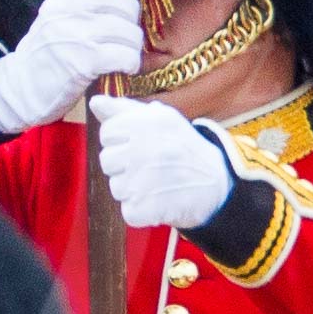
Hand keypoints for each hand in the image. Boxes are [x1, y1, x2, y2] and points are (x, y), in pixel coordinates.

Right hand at [0, 0, 143, 132]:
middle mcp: (63, 10)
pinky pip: (124, 55)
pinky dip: (131, 62)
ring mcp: (73, 36)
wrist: (22, 88)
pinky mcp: (82, 64)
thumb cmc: (46, 51)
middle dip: (131, 14)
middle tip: (126, 28)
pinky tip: (126, 66)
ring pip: (126, 28)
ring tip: (126, 51)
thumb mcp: (55, 15)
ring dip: (133, 43)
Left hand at [89, 95, 232, 228]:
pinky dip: (141, 211)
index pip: (107, 133)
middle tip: (151, 166)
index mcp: (146, 124)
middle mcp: (143, 149)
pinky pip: (127, 211)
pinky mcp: (146, 208)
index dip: (122, 141)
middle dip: (124, 166)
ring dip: (132, 189)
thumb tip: (95, 102)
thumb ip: (124, 110)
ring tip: (157, 183)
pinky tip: (160, 200)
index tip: (143, 145)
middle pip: (107, 161)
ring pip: (115, 187)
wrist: (217, 184)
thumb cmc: (184, 148)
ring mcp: (143, 180)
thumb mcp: (161, 120)